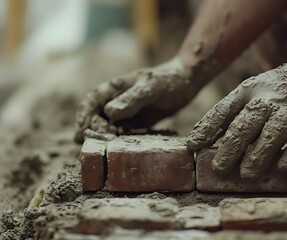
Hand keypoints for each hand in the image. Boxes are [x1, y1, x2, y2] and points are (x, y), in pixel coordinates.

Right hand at [74, 57, 201, 142]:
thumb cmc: (169, 80)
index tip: (80, 131)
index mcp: (117, 87)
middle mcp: (119, 99)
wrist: (187, 81)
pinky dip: (118, 139)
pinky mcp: (139, 120)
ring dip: (102, 136)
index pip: (93, 101)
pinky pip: (125, 131)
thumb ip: (132, 99)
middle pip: (97, 115)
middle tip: (84, 146)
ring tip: (97, 151)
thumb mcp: (151, 88)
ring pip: (109, 125)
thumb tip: (110, 113)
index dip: (84, 115)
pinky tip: (117, 149)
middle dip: (90, 129)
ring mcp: (128, 110)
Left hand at [187, 36, 286, 178]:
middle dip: (230, 148)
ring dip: (258, 155)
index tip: (192, 147)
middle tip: (219, 169)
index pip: (224, 109)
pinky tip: (283, 165)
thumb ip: (232, 111)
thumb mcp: (254, 90)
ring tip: (247, 174)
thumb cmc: (282, 87)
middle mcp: (271, 98)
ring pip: (273, 133)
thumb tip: (202, 139)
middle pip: (246, 124)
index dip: (206, 128)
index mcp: (251, 90)